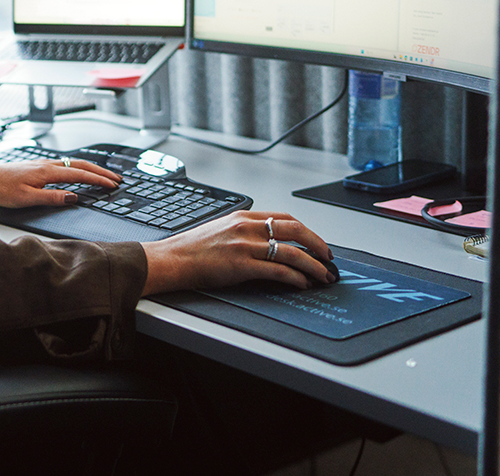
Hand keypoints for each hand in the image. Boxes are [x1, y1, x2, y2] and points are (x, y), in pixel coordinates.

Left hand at [0, 158, 120, 207]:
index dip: (98, 180)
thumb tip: (74, 197)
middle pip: (80, 165)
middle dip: (100, 171)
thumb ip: (52, 198)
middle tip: (116, 178)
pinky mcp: (37, 166)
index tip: (112, 185)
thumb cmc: (1, 189)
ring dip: (90, 168)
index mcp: (47, 172)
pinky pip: (64, 164)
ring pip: (72, 163)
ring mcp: (42, 164)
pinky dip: (78, 167)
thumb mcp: (27, 199)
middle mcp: (47, 165)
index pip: (79, 174)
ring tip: (103, 175)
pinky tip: (78, 172)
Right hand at [140, 210, 334, 295]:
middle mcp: (246, 227)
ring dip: (313, 265)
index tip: (316, 242)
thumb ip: (244, 232)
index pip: (284, 218)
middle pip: (295, 230)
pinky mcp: (241, 266)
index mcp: (242, 216)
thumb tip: (267, 244)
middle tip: (328, 257)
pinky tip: (302, 284)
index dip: (306, 230)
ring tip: (323, 276)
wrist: (171, 259)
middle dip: (318, 244)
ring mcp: (244, 246)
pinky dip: (295, 278)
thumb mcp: (220, 229)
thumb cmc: (191, 249)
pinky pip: (278, 271)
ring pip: (291, 251)